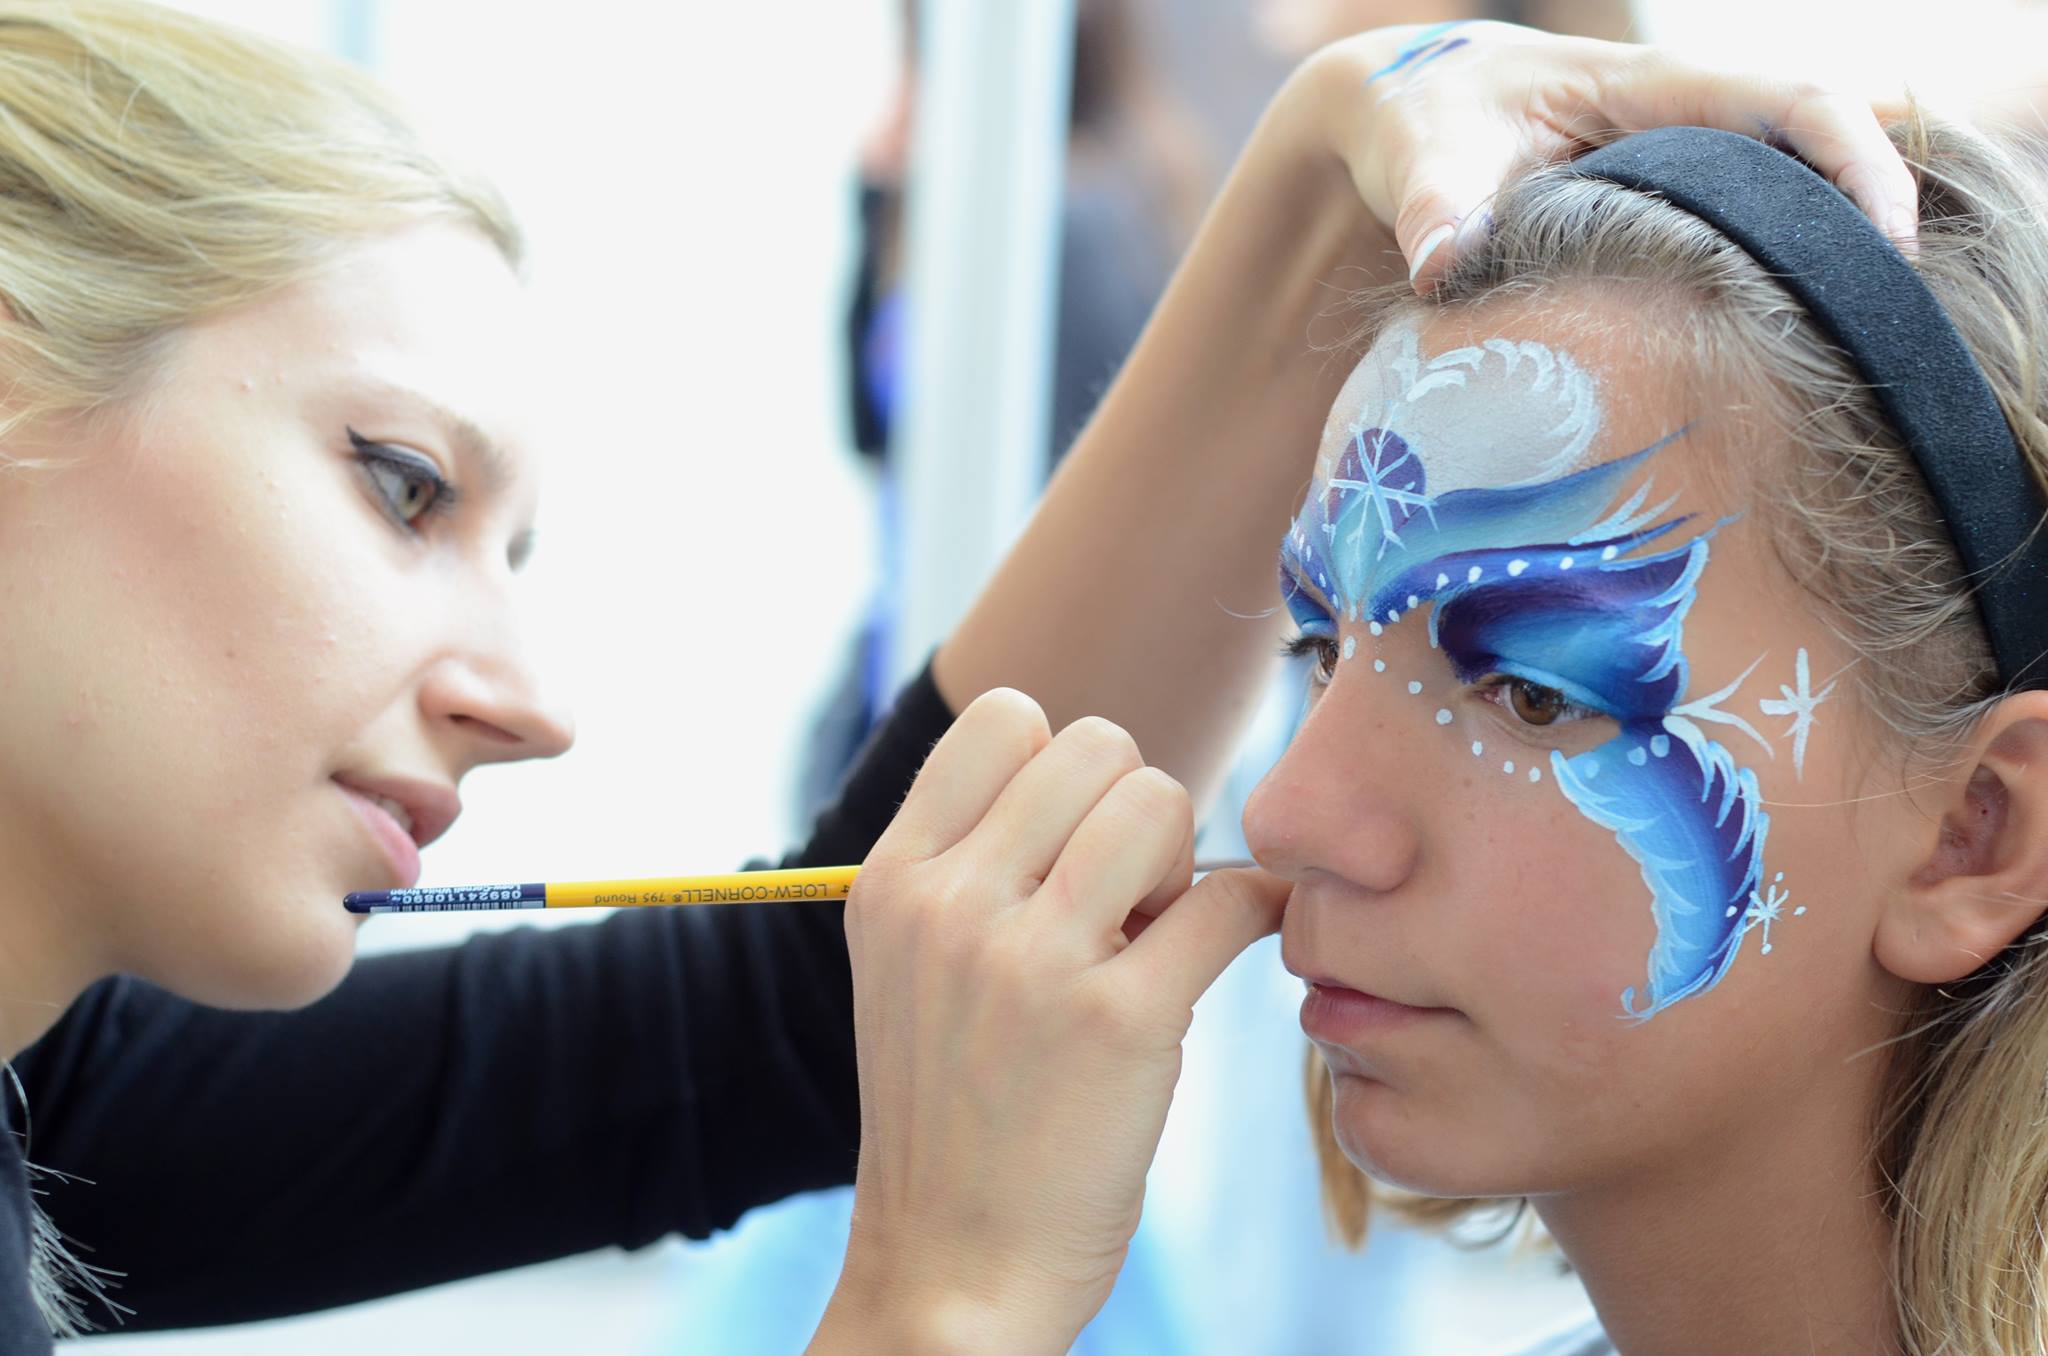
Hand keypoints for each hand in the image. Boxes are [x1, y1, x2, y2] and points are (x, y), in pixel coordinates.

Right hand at [810, 690, 1288, 1354]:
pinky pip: (1227, 901)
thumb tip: (1101, 777)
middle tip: (1125, 898)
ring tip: (1155, 935)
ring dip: (1181, 858)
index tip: (1073, 842)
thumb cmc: (952, 1114)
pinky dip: (1255, 912)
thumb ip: (969, 864)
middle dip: (1131, 807)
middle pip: (1096, 747)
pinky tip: (1242, 941)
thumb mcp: (908, 968)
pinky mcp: (1121, 1021)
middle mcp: (950, 904)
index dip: (1063, 765)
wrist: (955, 1270)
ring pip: (1159, 800)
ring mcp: (1031, 960)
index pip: (1004, 718)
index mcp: (890, 881)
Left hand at [1286, 20, 1918, 289]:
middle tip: (1884, 329)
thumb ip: (1435, 212)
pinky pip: (1751, 223)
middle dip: (1871, 227)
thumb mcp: (1423, 158)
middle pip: (1825, 149)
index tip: (1889, 246)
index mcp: (1651, 87)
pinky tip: (1781, 344)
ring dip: (1830, 258)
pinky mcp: (1670, 197)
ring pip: (1795, 191)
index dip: (1857, 163)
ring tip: (1849, 349)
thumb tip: (1443, 267)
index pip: (1793, 102)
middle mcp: (1689, 114)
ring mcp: (1686, 154)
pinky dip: (1778, 272)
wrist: (1407, 110)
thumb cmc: (1424, 122)